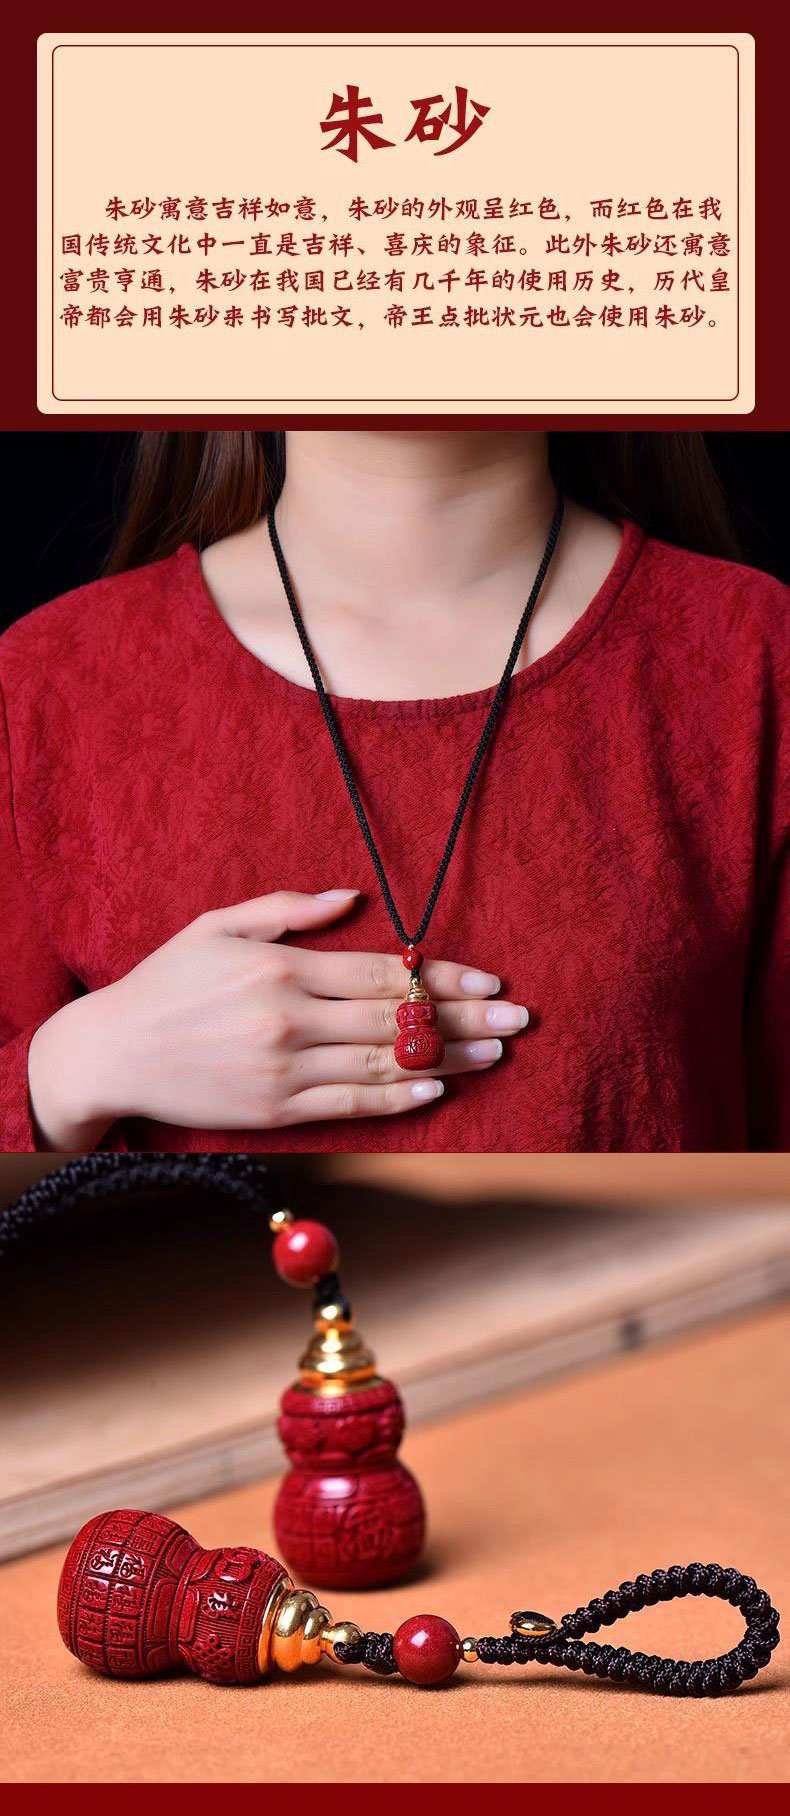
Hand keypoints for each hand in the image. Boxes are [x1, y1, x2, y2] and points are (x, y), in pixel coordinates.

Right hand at [27, 889, 528, 1146]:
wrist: (111, 1053)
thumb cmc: (166, 982)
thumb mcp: (219, 925)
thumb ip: (289, 911)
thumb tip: (354, 898)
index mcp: (282, 968)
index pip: (384, 971)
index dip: (443, 976)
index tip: (489, 979)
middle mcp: (289, 1019)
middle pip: (397, 1018)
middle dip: (466, 1017)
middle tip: (518, 1017)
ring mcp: (283, 1069)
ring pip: (384, 1064)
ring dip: (449, 1059)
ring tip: (497, 1053)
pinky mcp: (275, 1109)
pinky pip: (351, 1104)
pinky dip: (397, 1097)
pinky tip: (437, 1089)